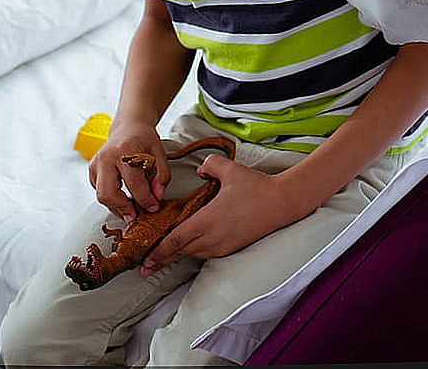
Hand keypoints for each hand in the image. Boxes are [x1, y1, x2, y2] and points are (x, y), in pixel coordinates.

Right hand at [88, 120, 170, 224]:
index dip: (145, 199)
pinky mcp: (92, 171)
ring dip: (117, 207)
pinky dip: (112, 200)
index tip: (153, 207)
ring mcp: (95, 164)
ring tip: (133, 208)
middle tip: (137, 216)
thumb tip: (157, 197)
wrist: (128, 126)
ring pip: (101, 196)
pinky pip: (100, 192)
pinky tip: (125, 198)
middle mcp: (106, 157)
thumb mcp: (159, 153)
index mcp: (124, 149)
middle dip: (123, 209)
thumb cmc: (143, 138)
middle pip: (108, 193)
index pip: (133, 183)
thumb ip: (161, 175)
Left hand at [138, 154, 306, 275]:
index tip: (145, 259)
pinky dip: (193, 251)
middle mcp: (213, 238)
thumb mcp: (230, 169)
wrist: (282, 203)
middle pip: (181, 251)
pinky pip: (206, 253)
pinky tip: (188, 246)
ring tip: (162, 256)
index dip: (159, 251)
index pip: (176, 240)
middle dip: (162, 258)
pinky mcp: (231, 248)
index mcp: (208, 220)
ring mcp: (223, 245)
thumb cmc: (256, 187)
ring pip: (193, 253)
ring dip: (178, 254)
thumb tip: (199, 169)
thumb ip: (209, 164)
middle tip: (145, 264)